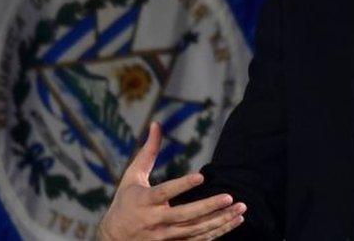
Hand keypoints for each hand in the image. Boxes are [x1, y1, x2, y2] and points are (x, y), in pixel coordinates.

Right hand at [98, 122, 245, 239]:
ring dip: (220, 220)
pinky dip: (218, 233)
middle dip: (208, 207)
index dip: (182, 185)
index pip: (165, 192)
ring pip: (196, 230)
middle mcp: (155, 221)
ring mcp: (164, 237)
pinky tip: (234, 222)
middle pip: (185, 216)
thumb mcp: (132, 176)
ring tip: (240, 209)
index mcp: (144, 201)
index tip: (201, 176)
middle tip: (229, 197)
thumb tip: (156, 123)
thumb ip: (147, 151)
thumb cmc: (125, 202)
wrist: (113, 239)